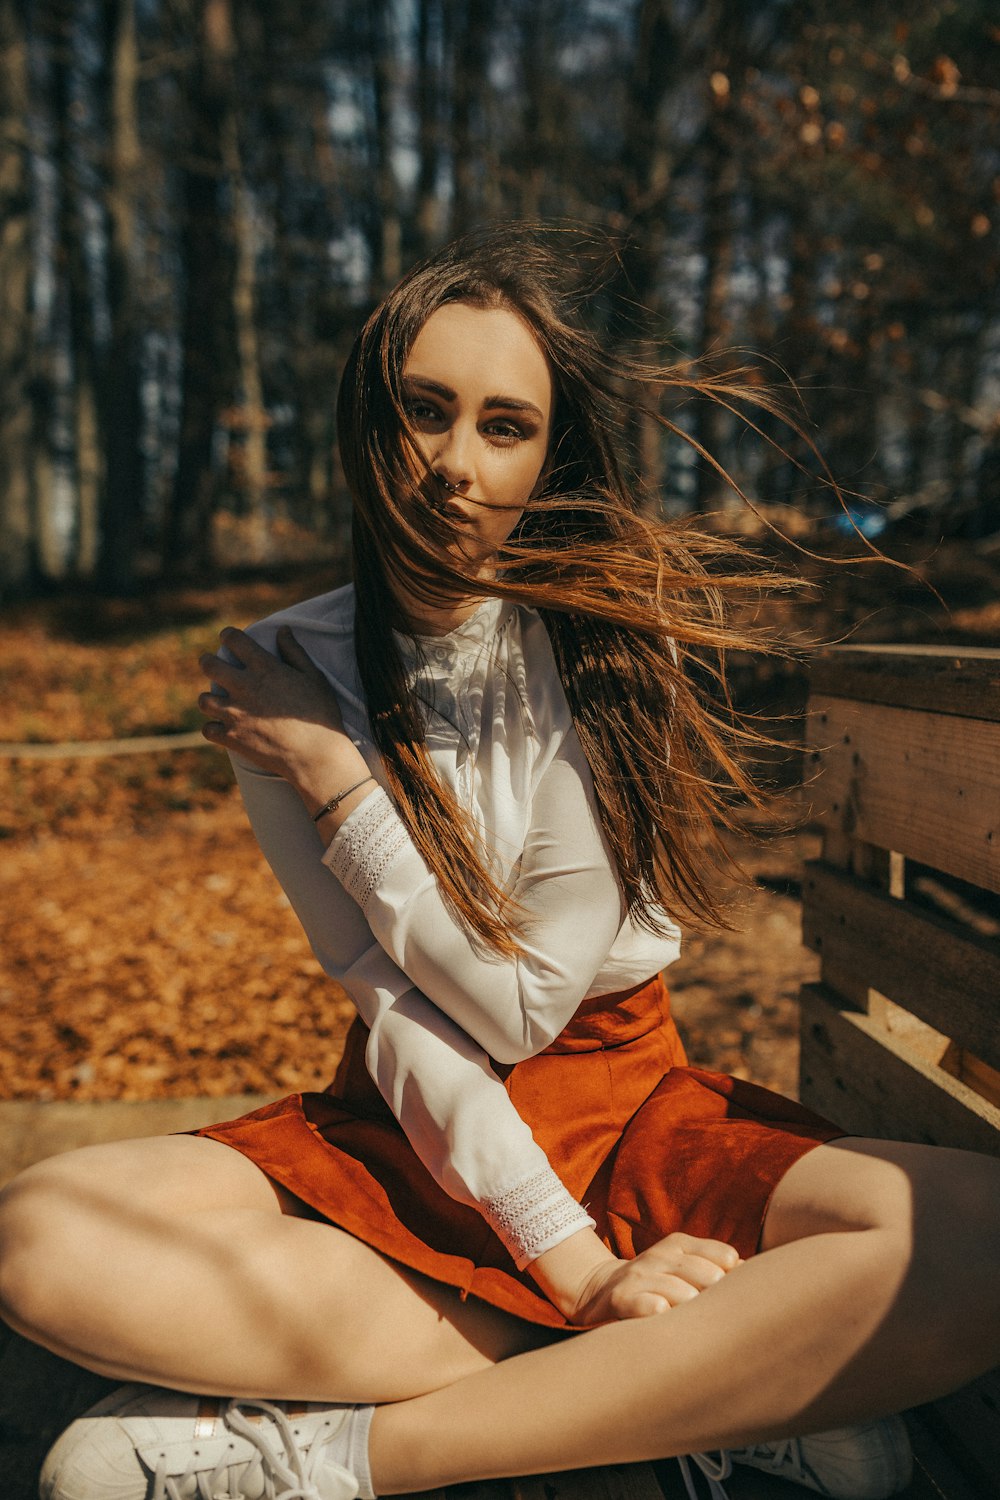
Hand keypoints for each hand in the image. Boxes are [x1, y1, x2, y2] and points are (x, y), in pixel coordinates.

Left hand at [199, 626, 363, 797]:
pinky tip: (222, 727)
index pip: (234, 640)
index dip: (228, 635)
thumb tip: (282, 630)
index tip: (228, 637)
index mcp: (264, 668)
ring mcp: (235, 714)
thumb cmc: (320, 714)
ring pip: (203, 700)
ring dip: (209, 698)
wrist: (316, 755)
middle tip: (213, 665)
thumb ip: (294, 652)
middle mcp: (244, 687)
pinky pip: (208, 730)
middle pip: (209, 665)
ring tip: (217, 700)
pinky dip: (214, 728)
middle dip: (208, 661)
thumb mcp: (314, 677)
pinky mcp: (232, 738)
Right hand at [539, 1230, 741, 1327]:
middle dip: (718, 1292)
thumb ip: (718, 1270)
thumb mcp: (684, 1268)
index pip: (723, 1257)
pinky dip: (653, 1308)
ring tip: (697, 1315)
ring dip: (691, 1303)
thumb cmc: (658, 1285)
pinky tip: (663, 1313)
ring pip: (678, 1289)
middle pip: (705, 1273)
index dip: (738, 1278)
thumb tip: (760, 1278)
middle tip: (727, 1310)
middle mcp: (662, 1256)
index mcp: (681, 1245)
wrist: (598, 1289)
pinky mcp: (620, 1298)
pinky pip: (641, 1303)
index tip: (746, 1295)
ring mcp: (640, 1275)